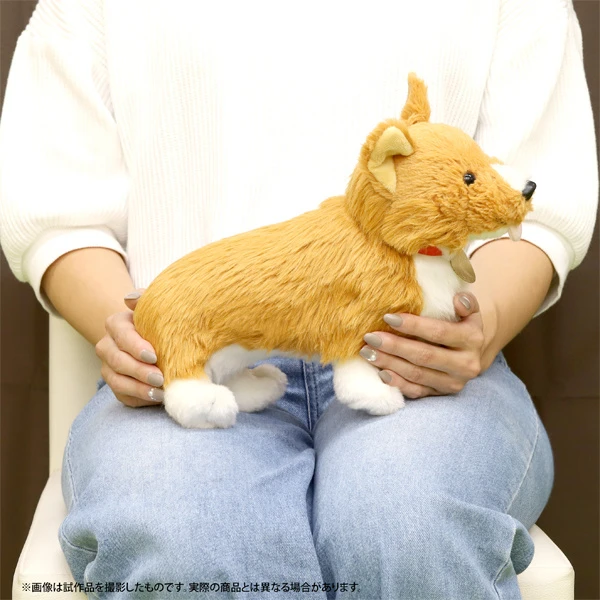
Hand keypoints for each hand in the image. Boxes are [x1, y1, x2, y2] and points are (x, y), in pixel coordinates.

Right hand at [95, 289, 164, 406]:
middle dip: (139, 371)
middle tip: (159, 377)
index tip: (153, 356)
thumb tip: (130, 299)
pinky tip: (155, 399)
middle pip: (118, 361)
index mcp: (115, 324)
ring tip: (159, 392)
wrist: (151, 338)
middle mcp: (107, 346)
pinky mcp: (116, 385)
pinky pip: (123, 396)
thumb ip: (144, 299)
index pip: (122, 336)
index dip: (136, 347)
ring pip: (117, 381)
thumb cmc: (155, 321)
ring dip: (138, 389)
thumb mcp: (152, 307)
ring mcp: (109, 368)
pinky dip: (139, 399)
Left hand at [360, 292, 486, 398]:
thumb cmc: (460, 324)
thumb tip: (457, 300)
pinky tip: (381, 373)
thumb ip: (466, 303)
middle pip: (425, 356)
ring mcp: (453, 383)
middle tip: (370, 337)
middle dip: (395, 346)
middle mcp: (466, 365)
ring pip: (417, 375)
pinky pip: (416, 391)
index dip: (414, 325)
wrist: (469, 352)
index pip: (439, 332)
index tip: (387, 317)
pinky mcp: (441, 394)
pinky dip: (397, 383)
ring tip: (368, 352)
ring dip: (390, 363)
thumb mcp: (468, 312)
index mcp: (472, 340)